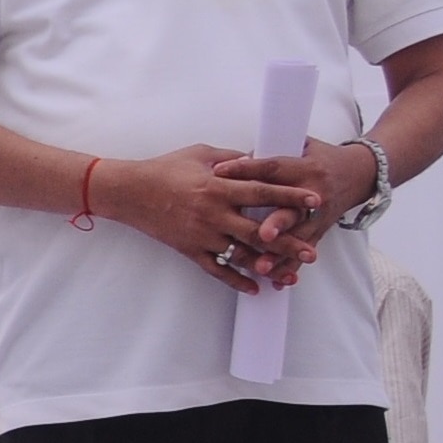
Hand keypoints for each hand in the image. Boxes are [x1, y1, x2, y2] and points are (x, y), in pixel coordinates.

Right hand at [101, 142, 324, 293]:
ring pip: (241, 255)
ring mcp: (201, 234)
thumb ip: (233, 158)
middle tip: (312, 253)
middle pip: (258, 231)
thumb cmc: (163, 169)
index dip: (290, 196)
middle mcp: (213, 213)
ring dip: (267, 266)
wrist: (128, 192)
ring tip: (291, 276)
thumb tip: (260, 160)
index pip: (262, 192)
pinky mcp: (189, 249)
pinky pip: (216, 270)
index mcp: (217, 186)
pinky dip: (236, 280)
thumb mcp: (200, 154)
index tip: (315, 200)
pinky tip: (254, 288)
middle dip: (288, 242)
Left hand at [204, 137, 372, 280]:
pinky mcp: (321, 231)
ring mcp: (319, 216)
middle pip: (293, 210)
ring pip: (298, 238)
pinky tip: (277, 280)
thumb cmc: (322, 157)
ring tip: (261, 266)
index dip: (247, 169)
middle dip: (277, 223)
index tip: (220, 171)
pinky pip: (304, 251)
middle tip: (261, 234)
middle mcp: (315, 193)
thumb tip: (236, 159)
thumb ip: (271, 151)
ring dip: (280, 254)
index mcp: (305, 167)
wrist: (360, 173)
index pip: (272, 168)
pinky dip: (291, 267)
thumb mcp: (301, 146)